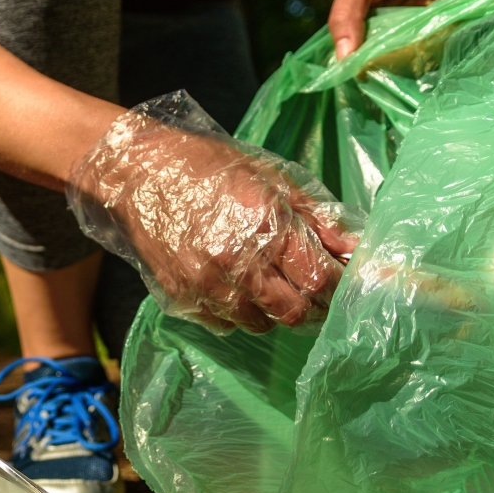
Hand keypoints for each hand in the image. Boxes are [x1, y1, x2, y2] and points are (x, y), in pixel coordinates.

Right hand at [67, 95, 364, 333]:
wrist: (138, 174)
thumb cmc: (209, 168)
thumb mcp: (271, 180)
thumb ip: (317, 218)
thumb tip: (356, 249)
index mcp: (264, 226)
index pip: (318, 280)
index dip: (336, 287)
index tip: (339, 282)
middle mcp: (236, 263)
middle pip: (293, 312)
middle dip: (310, 306)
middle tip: (309, 290)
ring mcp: (206, 286)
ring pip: (260, 324)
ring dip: (272, 310)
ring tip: (265, 281)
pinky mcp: (183, 299)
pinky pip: (226, 324)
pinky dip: (238, 312)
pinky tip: (232, 284)